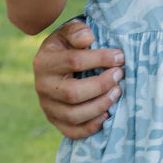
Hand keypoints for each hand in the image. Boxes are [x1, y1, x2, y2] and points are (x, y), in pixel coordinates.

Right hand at [33, 19, 125, 139]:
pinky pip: (71, 131)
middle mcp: (42, 86)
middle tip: (120, 75)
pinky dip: (91, 127)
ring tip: (118, 92)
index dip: (101, 59)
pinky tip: (107, 114)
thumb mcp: (69, 32)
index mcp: (44, 62)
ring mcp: (47, 106)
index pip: (74, 61)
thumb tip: (88, 39)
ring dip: (100, 105)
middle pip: (73, 93)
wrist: (57, 62)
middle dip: (102, 85)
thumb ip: (77, 31)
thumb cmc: (68, 45)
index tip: (121, 57)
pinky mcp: (55, 121)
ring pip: (73, 115)